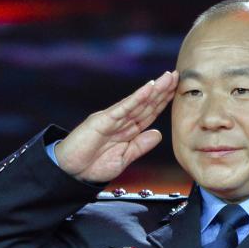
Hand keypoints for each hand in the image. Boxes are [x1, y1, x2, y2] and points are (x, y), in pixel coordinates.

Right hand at [54, 69, 178, 182]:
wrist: (71, 172)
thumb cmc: (93, 166)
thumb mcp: (124, 158)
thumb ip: (140, 146)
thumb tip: (158, 134)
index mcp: (127, 131)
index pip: (148, 113)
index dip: (162, 102)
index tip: (176, 91)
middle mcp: (121, 121)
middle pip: (145, 104)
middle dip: (162, 91)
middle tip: (177, 75)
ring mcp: (112, 119)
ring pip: (137, 102)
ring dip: (153, 90)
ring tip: (168, 78)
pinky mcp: (102, 120)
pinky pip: (123, 108)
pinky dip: (137, 98)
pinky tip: (149, 88)